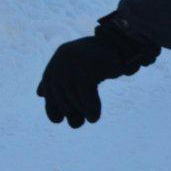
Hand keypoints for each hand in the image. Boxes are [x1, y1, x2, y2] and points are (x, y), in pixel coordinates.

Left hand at [37, 21, 157, 128]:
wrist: (130, 46)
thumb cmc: (107, 60)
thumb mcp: (81, 68)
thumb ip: (62, 78)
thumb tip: (40, 94)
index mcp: (61, 55)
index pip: (49, 81)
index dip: (51, 101)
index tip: (56, 119)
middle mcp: (65, 54)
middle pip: (58, 87)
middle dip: (65, 108)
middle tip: (75, 124)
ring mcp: (76, 57)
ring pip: (71, 90)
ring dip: (79, 108)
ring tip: (88, 121)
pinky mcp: (89, 63)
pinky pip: (84, 90)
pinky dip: (89, 106)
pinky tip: (94, 118)